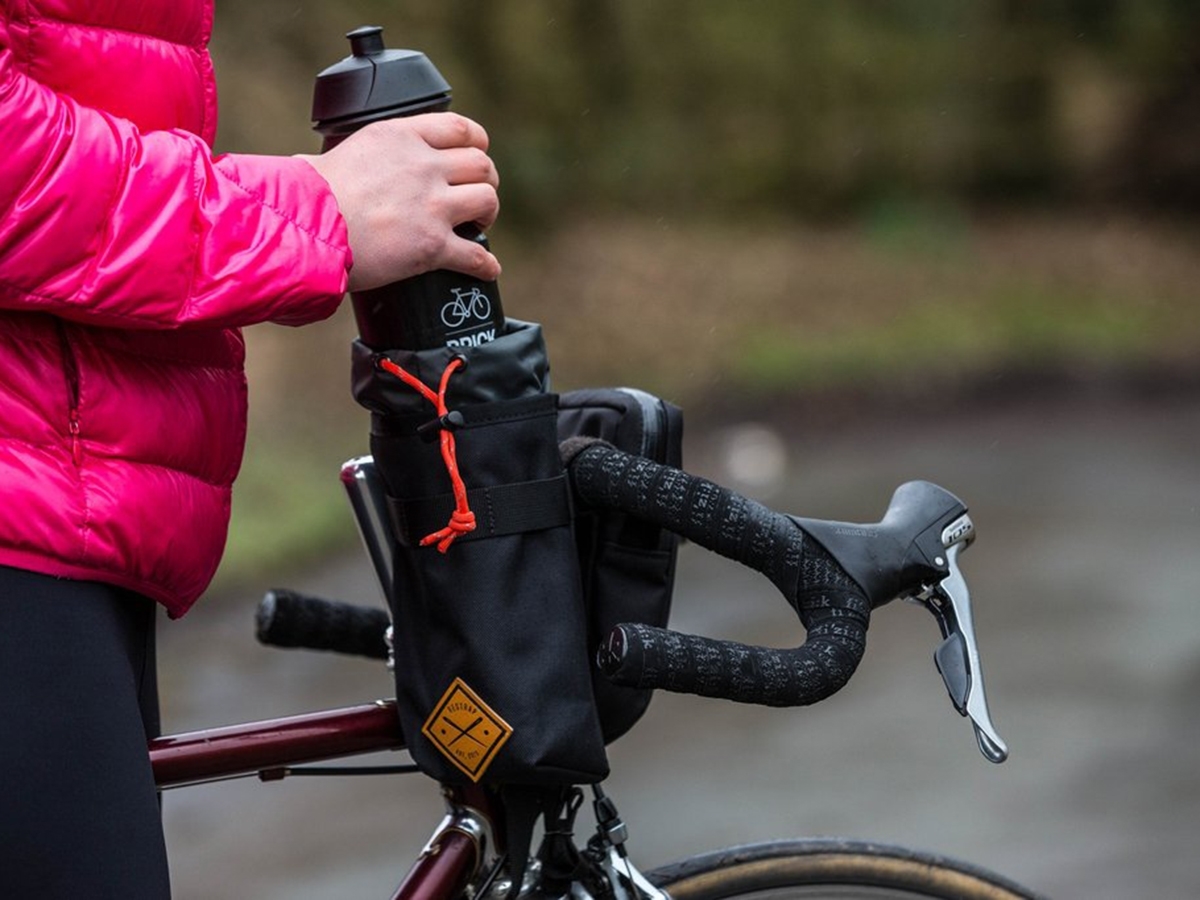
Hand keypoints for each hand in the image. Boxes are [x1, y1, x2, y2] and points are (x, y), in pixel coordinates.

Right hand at [298, 113, 500, 291]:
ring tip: (477, 227)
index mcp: (401, 137)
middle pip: (481, 165)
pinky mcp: (432, 246)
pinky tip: (487, 270)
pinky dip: (485, 265)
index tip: (476, 154)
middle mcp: (423, 167)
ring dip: (487, 215)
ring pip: (487, 201)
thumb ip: (361, 158)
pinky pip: (476, 256)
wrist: (304, 227)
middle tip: (474, 198)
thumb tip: (331, 166)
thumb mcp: (339, 151)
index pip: (460, 128)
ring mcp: (432, 206)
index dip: (477, 144)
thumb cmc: (307, 194)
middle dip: (484, 182)